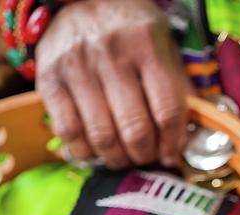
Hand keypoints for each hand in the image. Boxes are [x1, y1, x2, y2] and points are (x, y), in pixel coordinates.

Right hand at [35, 0, 189, 167]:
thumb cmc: (129, 29)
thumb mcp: (162, 44)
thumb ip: (178, 85)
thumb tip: (191, 134)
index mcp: (145, 45)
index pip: (167, 110)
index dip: (173, 143)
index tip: (172, 155)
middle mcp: (109, 54)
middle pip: (135, 129)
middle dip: (145, 155)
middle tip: (147, 159)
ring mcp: (76, 66)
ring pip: (102, 136)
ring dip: (117, 158)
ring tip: (124, 158)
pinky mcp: (49, 78)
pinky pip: (68, 130)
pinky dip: (83, 150)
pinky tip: (95, 150)